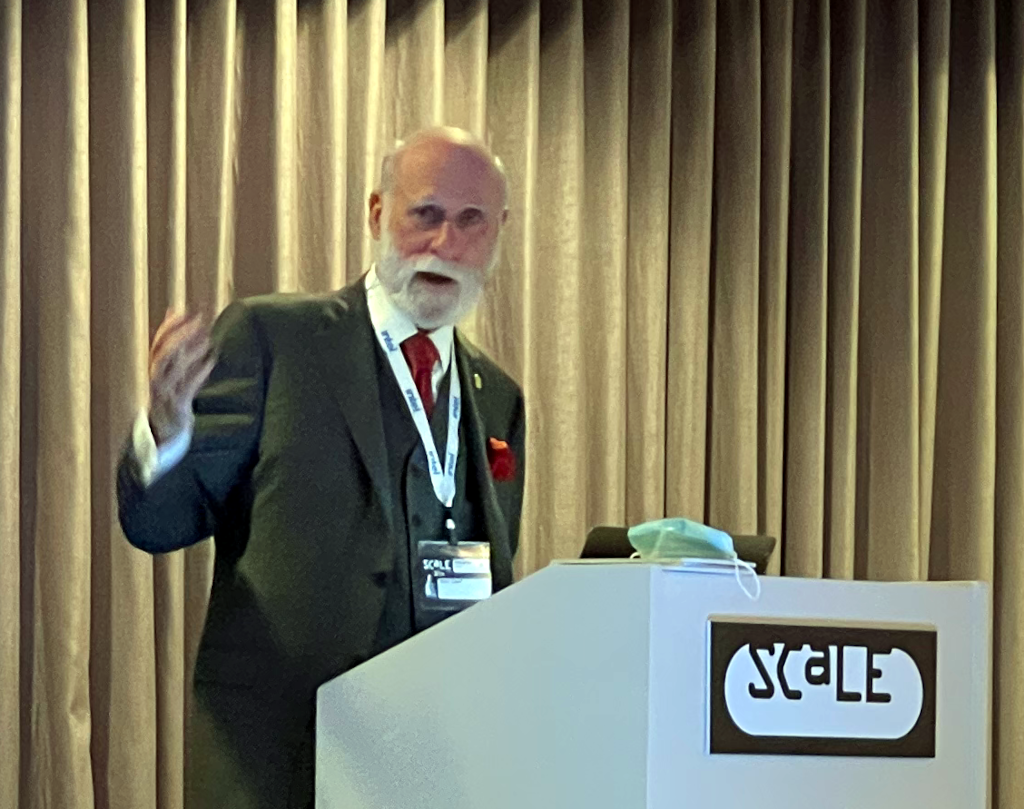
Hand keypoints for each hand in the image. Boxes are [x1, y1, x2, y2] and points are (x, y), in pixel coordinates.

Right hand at [148, 310, 215, 445]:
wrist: (165, 430)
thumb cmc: (171, 392)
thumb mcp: (170, 365)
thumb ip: (172, 339)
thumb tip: (173, 310)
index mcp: (154, 368)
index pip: (158, 343)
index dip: (171, 326)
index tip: (186, 310)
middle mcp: (155, 379)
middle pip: (162, 354)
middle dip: (180, 335)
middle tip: (199, 321)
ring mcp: (165, 393)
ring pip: (172, 370)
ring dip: (190, 352)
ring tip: (208, 340)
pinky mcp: (176, 407)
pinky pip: (186, 388)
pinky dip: (198, 374)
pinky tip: (211, 362)